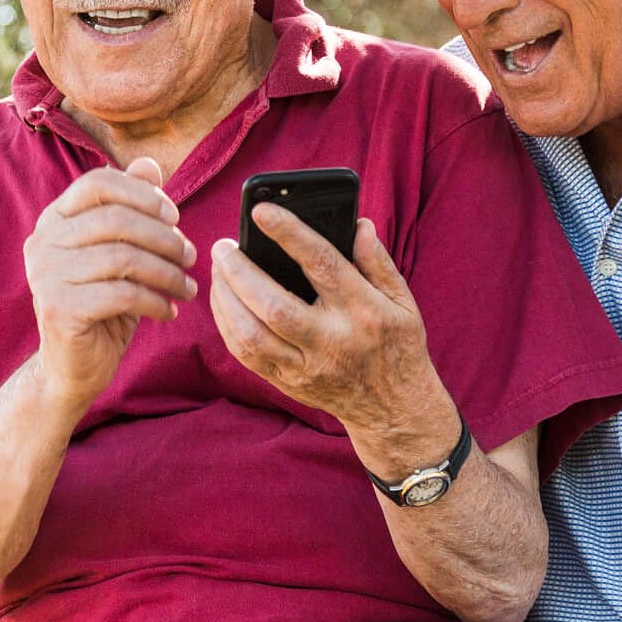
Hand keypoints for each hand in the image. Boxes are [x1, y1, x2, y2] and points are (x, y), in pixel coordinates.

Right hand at [26, 158, 197, 414]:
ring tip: (187, 287)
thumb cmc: (102, 302)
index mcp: (54, 220)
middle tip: (190, 256)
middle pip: (116, 219)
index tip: (174, 217)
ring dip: (166, 272)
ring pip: (123, 257)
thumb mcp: (119, 251)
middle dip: (163, 236)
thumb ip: (131, 207)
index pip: (98, 183)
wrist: (72, 366)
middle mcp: (42, 242)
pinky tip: (169, 311)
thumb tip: (148, 164)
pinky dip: (155, 301)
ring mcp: (46, 276)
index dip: (142, 194)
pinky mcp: (59, 309)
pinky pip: (122, 294)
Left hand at [208, 207, 456, 473]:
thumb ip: (378, 262)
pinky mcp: (288, 383)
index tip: (262, 211)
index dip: (290, 234)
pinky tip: (223, 301)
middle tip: (223, 246)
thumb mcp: (403, 301)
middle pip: (274, 305)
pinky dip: (227, 325)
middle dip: (240, 272)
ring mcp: (306, 367)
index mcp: (363, 311)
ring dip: (225, 299)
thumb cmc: (397, 346)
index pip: (322, 265)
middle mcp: (332, 341)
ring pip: (251, 335)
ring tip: (218, 270)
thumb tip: (358, 225)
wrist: (393, 411)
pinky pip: (245, 355)